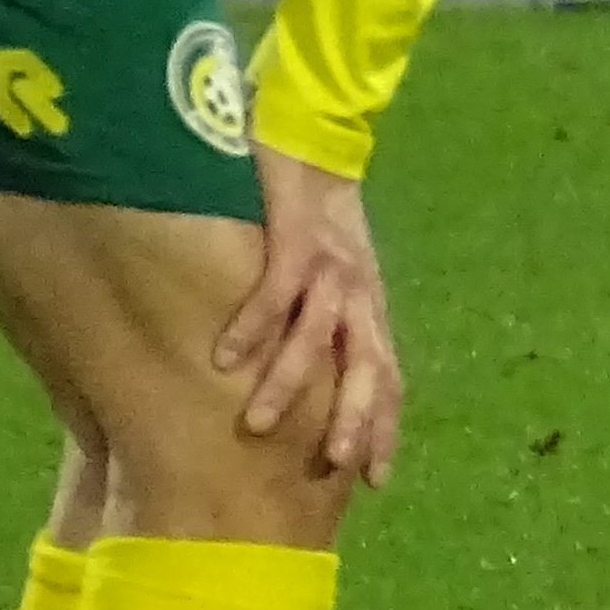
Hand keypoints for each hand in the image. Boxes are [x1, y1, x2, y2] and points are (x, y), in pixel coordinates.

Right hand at [216, 149, 402, 489]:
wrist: (308, 129)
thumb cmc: (304, 208)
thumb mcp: (317, 269)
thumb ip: (306, 318)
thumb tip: (271, 376)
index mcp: (365, 302)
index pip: (384, 373)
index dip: (384, 424)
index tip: (375, 480)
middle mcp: (357, 287)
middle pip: (367, 363)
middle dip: (354, 418)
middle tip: (333, 466)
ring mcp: (330, 258)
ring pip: (320, 331)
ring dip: (290, 380)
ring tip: (256, 424)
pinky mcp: (297, 228)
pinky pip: (278, 285)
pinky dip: (254, 322)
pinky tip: (225, 355)